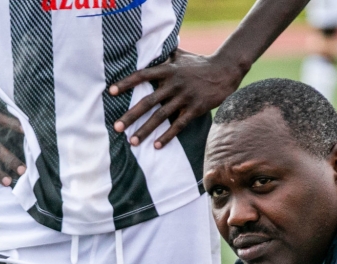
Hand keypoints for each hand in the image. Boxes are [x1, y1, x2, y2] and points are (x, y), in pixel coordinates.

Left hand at [109, 49, 241, 148]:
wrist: (225, 70)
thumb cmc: (199, 63)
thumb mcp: (180, 55)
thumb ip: (164, 54)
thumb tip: (150, 45)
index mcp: (168, 70)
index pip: (142, 75)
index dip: (126, 83)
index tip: (111, 91)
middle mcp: (174, 84)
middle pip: (148, 101)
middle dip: (131, 115)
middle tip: (116, 127)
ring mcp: (185, 97)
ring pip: (161, 116)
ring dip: (145, 130)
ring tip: (132, 141)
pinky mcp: (195, 108)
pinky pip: (179, 125)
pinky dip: (167, 136)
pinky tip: (156, 146)